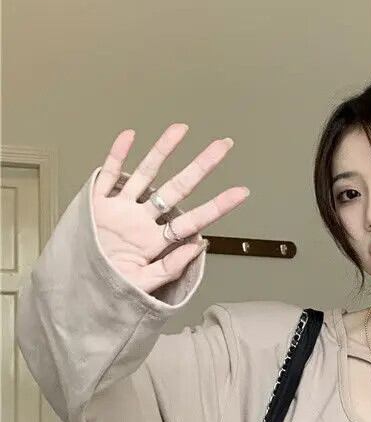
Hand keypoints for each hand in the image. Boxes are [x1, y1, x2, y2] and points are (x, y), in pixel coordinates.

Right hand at [91, 124, 248, 295]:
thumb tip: (199, 245)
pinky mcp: (97, 204)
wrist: (77, 291)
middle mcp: (143, 221)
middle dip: (201, 167)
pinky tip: (130, 136)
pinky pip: (110, 175)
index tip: (242, 192)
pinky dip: (118, 155)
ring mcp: (121, 210)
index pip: (193, 220)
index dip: (217, 205)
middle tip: (224, 146)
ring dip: (163, 151)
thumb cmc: (111, 291)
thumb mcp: (143, 286)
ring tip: (181, 129)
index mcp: (157, 242)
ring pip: (146, 174)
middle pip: (177, 189)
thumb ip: (170, 268)